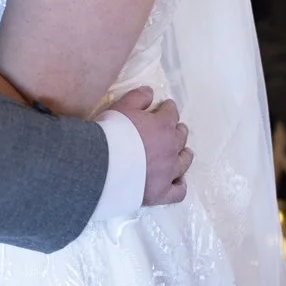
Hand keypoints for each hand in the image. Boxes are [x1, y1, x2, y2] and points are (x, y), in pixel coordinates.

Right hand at [108, 87, 190, 206]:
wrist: (101, 165)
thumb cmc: (111, 132)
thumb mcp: (122, 106)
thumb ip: (138, 97)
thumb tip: (150, 92)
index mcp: (163, 126)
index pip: (171, 113)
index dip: (168, 108)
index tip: (165, 107)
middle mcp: (171, 149)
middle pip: (181, 137)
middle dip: (178, 130)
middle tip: (174, 129)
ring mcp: (168, 172)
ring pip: (184, 162)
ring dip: (184, 154)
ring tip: (182, 152)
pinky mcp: (161, 193)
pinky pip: (179, 191)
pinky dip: (180, 184)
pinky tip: (178, 181)